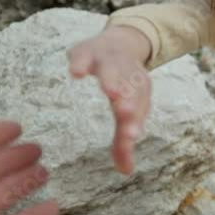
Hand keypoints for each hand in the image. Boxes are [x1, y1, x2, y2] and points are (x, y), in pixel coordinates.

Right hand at [67, 27, 152, 175]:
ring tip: (109, 91)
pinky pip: (83, 54)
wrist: (123, 42)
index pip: (138, 109)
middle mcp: (127, 75)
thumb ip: (123, 141)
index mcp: (139, 93)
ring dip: (112, 78)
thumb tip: (126, 171)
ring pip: (112, 68)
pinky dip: (81, 61)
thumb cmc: (125, 85)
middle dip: (128, 99)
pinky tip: (76, 73)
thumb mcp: (127, 110)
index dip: (133, 122)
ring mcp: (109, 60)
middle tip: (125, 111)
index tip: (131, 136)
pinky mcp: (88, 50)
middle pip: (129, 87)